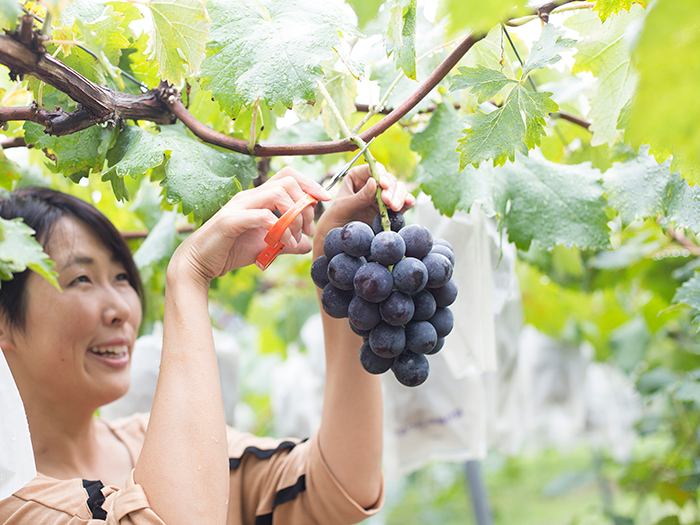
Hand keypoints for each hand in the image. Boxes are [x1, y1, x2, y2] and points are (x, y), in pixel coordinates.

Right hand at [172, 167, 330, 283]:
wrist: (199, 263)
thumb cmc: (230, 251)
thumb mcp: (265, 247)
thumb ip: (286, 243)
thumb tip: (306, 245)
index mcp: (258, 198)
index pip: (288, 175)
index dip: (310, 183)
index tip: (324, 200)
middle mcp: (250, 196)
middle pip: (287, 180)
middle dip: (305, 202)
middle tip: (307, 229)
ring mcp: (239, 206)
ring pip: (277, 193)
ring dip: (294, 216)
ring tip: (295, 237)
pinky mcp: (231, 221)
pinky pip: (264, 216)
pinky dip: (280, 230)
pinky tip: (283, 244)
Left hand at [314, 163, 413, 255]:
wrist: (337, 243)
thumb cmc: (333, 221)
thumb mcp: (342, 208)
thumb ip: (358, 197)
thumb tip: (375, 182)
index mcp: (357, 178)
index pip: (372, 168)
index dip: (380, 173)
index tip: (382, 184)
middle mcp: (372, 185)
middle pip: (388, 179)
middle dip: (391, 188)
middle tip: (387, 201)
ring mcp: (382, 198)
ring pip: (398, 190)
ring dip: (399, 196)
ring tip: (394, 207)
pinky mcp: (390, 211)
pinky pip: (403, 203)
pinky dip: (408, 202)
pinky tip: (408, 203)